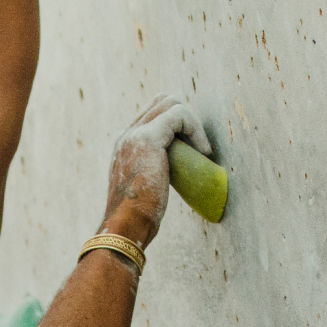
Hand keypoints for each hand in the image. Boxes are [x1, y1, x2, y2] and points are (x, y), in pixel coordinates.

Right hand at [100, 94, 211, 248]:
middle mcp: (126, 135)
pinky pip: (180, 114)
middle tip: (197, 148)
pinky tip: (203, 151)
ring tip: (201, 150)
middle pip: (163, 101)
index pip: (153, 114)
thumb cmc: (137, 216)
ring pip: (172, 103)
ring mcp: (134, 134)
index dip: (177, 125)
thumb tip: (170, 173)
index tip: (190, 151)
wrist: (125, 225)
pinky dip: (196, 129)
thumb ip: (151, 170)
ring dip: (193, 123)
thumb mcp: (143, 186)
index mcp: (123, 145)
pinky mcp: (148, 138)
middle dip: (186, 119)